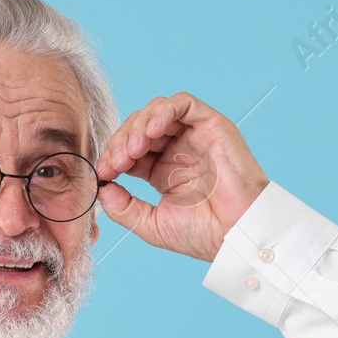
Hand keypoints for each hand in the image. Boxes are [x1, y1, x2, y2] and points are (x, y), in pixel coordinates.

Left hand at [94, 93, 269, 262]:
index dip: (112, 157)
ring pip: (156, 112)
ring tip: (132, 150)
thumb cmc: (203, 233)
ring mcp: (194, 136)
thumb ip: (122, 207)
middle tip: (115, 163)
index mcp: (162, 170)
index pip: (129, 150)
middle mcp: (177, 150)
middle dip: (120, 142)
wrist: (236, 233)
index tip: (103, 173)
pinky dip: (162, 110)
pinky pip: (183, 103)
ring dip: (137, 126)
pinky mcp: (211, 124)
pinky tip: (151, 130)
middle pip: (138, 128)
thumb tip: (101, 186)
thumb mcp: (151, 224)